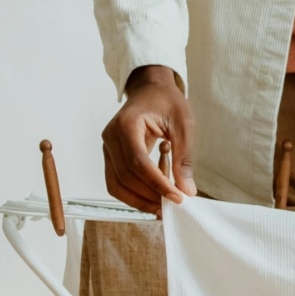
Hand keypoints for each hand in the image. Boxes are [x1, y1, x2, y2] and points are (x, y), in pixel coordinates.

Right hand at [101, 65, 196, 214]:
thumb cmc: (167, 102)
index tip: (178, 197)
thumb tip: (187, 190)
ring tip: (163, 206)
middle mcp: (110, 137)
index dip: (157, 184)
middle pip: (125, 177)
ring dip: (139, 200)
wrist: (151, 89)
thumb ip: (183, 157)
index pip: (138, 162)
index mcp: (126, 124)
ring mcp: (107, 148)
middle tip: (173, 204)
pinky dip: (133, 195)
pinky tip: (152, 198)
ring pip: (116, 184)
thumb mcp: (183, 125)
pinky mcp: (111, 157)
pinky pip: (116, 182)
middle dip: (150, 195)